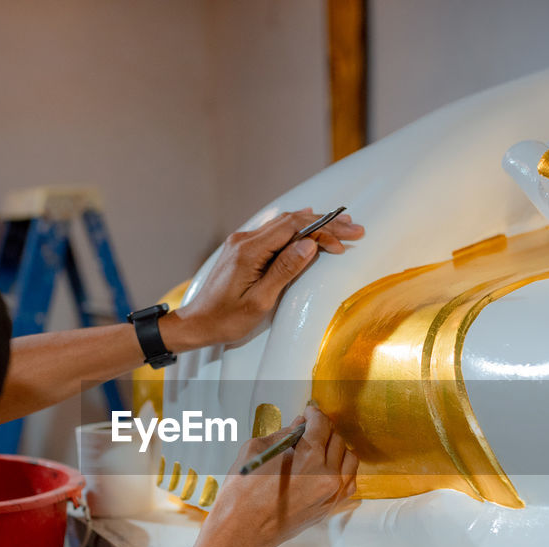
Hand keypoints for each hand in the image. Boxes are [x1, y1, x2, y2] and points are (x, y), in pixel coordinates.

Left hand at [161, 209, 364, 350]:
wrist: (195, 323)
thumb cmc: (225, 319)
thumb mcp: (259, 301)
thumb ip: (284, 270)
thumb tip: (309, 244)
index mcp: (249, 251)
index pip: (293, 229)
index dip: (323, 231)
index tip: (345, 241)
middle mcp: (244, 239)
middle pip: (291, 222)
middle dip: (325, 224)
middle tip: (353, 228)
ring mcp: (241, 242)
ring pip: (283, 224)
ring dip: (312, 224)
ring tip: (340, 227)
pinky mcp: (241, 249)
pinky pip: (273, 232)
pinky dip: (296, 230)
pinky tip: (309, 226)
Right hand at [203, 403, 358, 546]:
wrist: (240, 533)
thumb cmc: (241, 494)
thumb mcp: (256, 450)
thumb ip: (283, 434)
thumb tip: (299, 426)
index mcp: (309, 458)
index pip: (322, 425)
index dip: (315, 414)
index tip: (309, 412)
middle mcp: (326, 477)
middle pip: (337, 440)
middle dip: (324, 430)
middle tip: (309, 428)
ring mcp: (330, 495)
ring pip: (349, 461)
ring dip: (336, 448)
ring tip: (319, 446)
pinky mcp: (328, 509)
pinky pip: (348, 483)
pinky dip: (342, 470)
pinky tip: (328, 466)